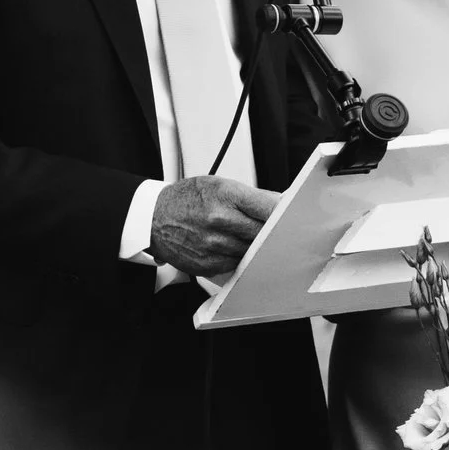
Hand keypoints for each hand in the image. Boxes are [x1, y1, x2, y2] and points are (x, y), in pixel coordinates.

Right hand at [150, 175, 277, 277]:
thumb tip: (280, 204)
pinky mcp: (209, 264)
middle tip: (280, 230)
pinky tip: (233, 247)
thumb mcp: (218, 185)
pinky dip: (241, 257)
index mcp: (225, 195)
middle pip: (265, 232)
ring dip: (257, 246)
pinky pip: (238, 264)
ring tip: (250, 236)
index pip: (269, 207)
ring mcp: (214, 245)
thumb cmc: (186, 199)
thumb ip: (250, 196)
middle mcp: (219, 221)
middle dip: (274, 231)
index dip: (286, 213)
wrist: (153, 219)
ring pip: (254, 251)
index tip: (294, 215)